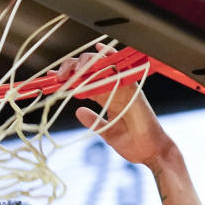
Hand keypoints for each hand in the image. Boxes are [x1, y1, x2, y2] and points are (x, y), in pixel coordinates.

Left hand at [57, 43, 174, 167]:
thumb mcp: (106, 132)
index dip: (69, 78)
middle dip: (72, 68)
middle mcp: (115, 90)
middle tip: (58, 75)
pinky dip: (109, 59)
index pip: (85, 82)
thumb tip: (78, 111)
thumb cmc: (134, 144)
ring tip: (71, 69)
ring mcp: (123, 89)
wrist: (151, 152)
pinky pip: (120, 69)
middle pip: (91, 70)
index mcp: (108, 99)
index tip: (52, 78)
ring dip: (85, 63)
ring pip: (103, 66)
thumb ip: (93, 121)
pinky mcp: (132, 90)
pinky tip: (97, 52)